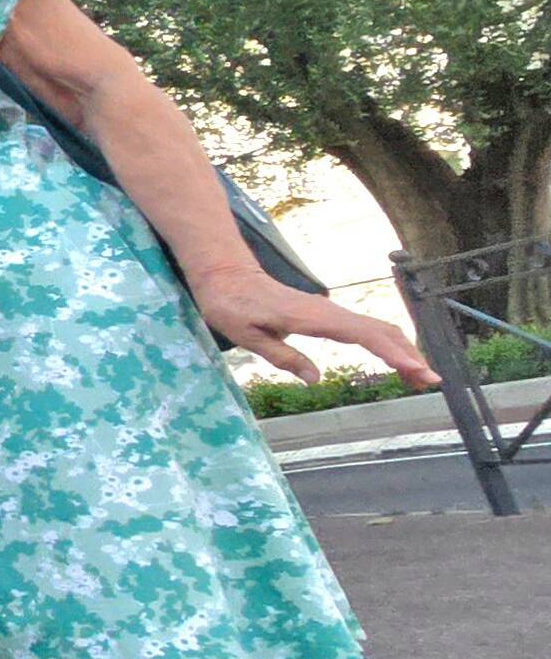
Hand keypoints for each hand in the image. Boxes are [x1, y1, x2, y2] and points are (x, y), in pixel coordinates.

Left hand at [193, 269, 438, 390]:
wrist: (227, 276)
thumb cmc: (232, 305)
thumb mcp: (248, 336)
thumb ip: (282, 357)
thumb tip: (315, 379)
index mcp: (313, 317)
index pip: (363, 335)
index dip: (392, 353)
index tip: (416, 370)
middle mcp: (329, 312)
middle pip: (381, 331)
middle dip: (409, 355)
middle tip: (430, 382)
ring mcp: (331, 311)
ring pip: (378, 329)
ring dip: (402, 351)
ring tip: (419, 378)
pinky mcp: (328, 315)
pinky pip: (365, 329)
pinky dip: (386, 344)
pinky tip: (394, 361)